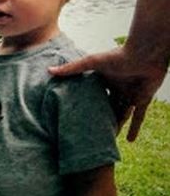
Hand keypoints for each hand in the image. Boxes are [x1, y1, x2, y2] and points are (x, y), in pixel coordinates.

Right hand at [49, 46, 166, 140]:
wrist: (146, 54)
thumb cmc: (119, 55)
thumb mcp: (92, 63)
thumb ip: (72, 68)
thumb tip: (49, 70)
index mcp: (104, 79)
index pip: (94, 94)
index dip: (87, 103)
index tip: (77, 112)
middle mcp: (117, 88)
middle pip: (107, 106)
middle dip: (101, 117)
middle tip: (91, 130)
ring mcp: (130, 94)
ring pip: (121, 114)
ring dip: (115, 125)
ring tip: (105, 139)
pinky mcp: (142, 100)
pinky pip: (138, 117)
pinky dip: (134, 128)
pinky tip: (129, 141)